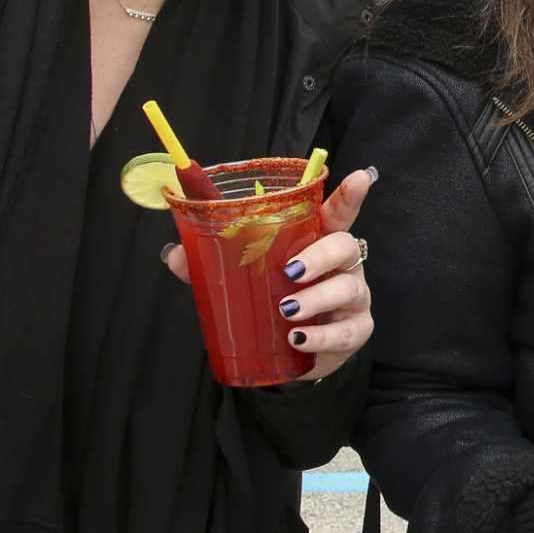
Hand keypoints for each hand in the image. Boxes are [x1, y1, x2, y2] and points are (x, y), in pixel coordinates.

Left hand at [163, 166, 376, 381]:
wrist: (293, 355)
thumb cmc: (274, 303)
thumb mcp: (244, 280)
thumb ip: (212, 265)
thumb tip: (174, 253)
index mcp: (317, 243)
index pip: (338, 214)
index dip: (349, 196)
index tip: (360, 177)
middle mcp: (342, 267)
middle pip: (346, 245)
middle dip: (321, 254)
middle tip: (291, 270)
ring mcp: (353, 299)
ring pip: (347, 288)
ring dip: (317, 298)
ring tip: (286, 310)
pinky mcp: (355, 331)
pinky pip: (345, 331)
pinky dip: (321, 336)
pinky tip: (299, 339)